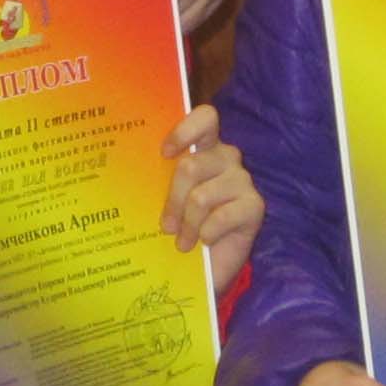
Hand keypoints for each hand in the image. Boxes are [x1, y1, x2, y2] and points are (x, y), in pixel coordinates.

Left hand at [159, 105, 264, 291]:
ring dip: (188, 225)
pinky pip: (221, 217)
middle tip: (166, 227)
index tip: (165, 153)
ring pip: (201, 196)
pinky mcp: (254, 206)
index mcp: (205, 147)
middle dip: (173, 200)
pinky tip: (205, 243)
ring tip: (182, 243)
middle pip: (191, 166)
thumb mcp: (166, 200)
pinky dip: (206, 234)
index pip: (205, 118)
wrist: (208, 267)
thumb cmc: (183, 227)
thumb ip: (159, 182)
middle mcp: (226, 158)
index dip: (185, 130)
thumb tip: (130, 177)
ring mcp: (242, 180)